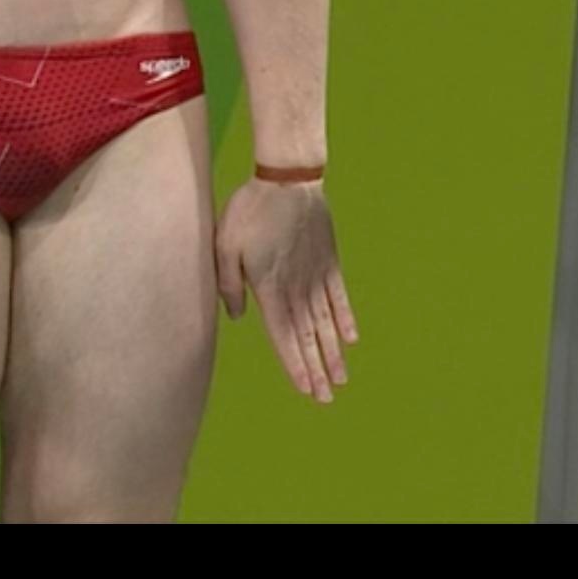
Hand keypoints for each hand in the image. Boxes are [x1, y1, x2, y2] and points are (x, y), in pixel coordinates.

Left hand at [216, 178, 358, 403]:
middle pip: (308, 336)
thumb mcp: (225, 245)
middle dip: (317, 370)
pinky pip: (340, 296)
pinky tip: (353, 338)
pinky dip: (347, 318)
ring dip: (334, 352)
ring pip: (326, 322)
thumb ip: (229, 283)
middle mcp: (297, 287)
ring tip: (342, 378)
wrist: (288, 179)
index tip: (306, 389)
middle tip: (326, 399)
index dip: (295, 365)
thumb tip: (237, 317)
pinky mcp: (329, 261)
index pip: (284, 336)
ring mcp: (317, 275)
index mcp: (270, 287)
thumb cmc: (250, 210)